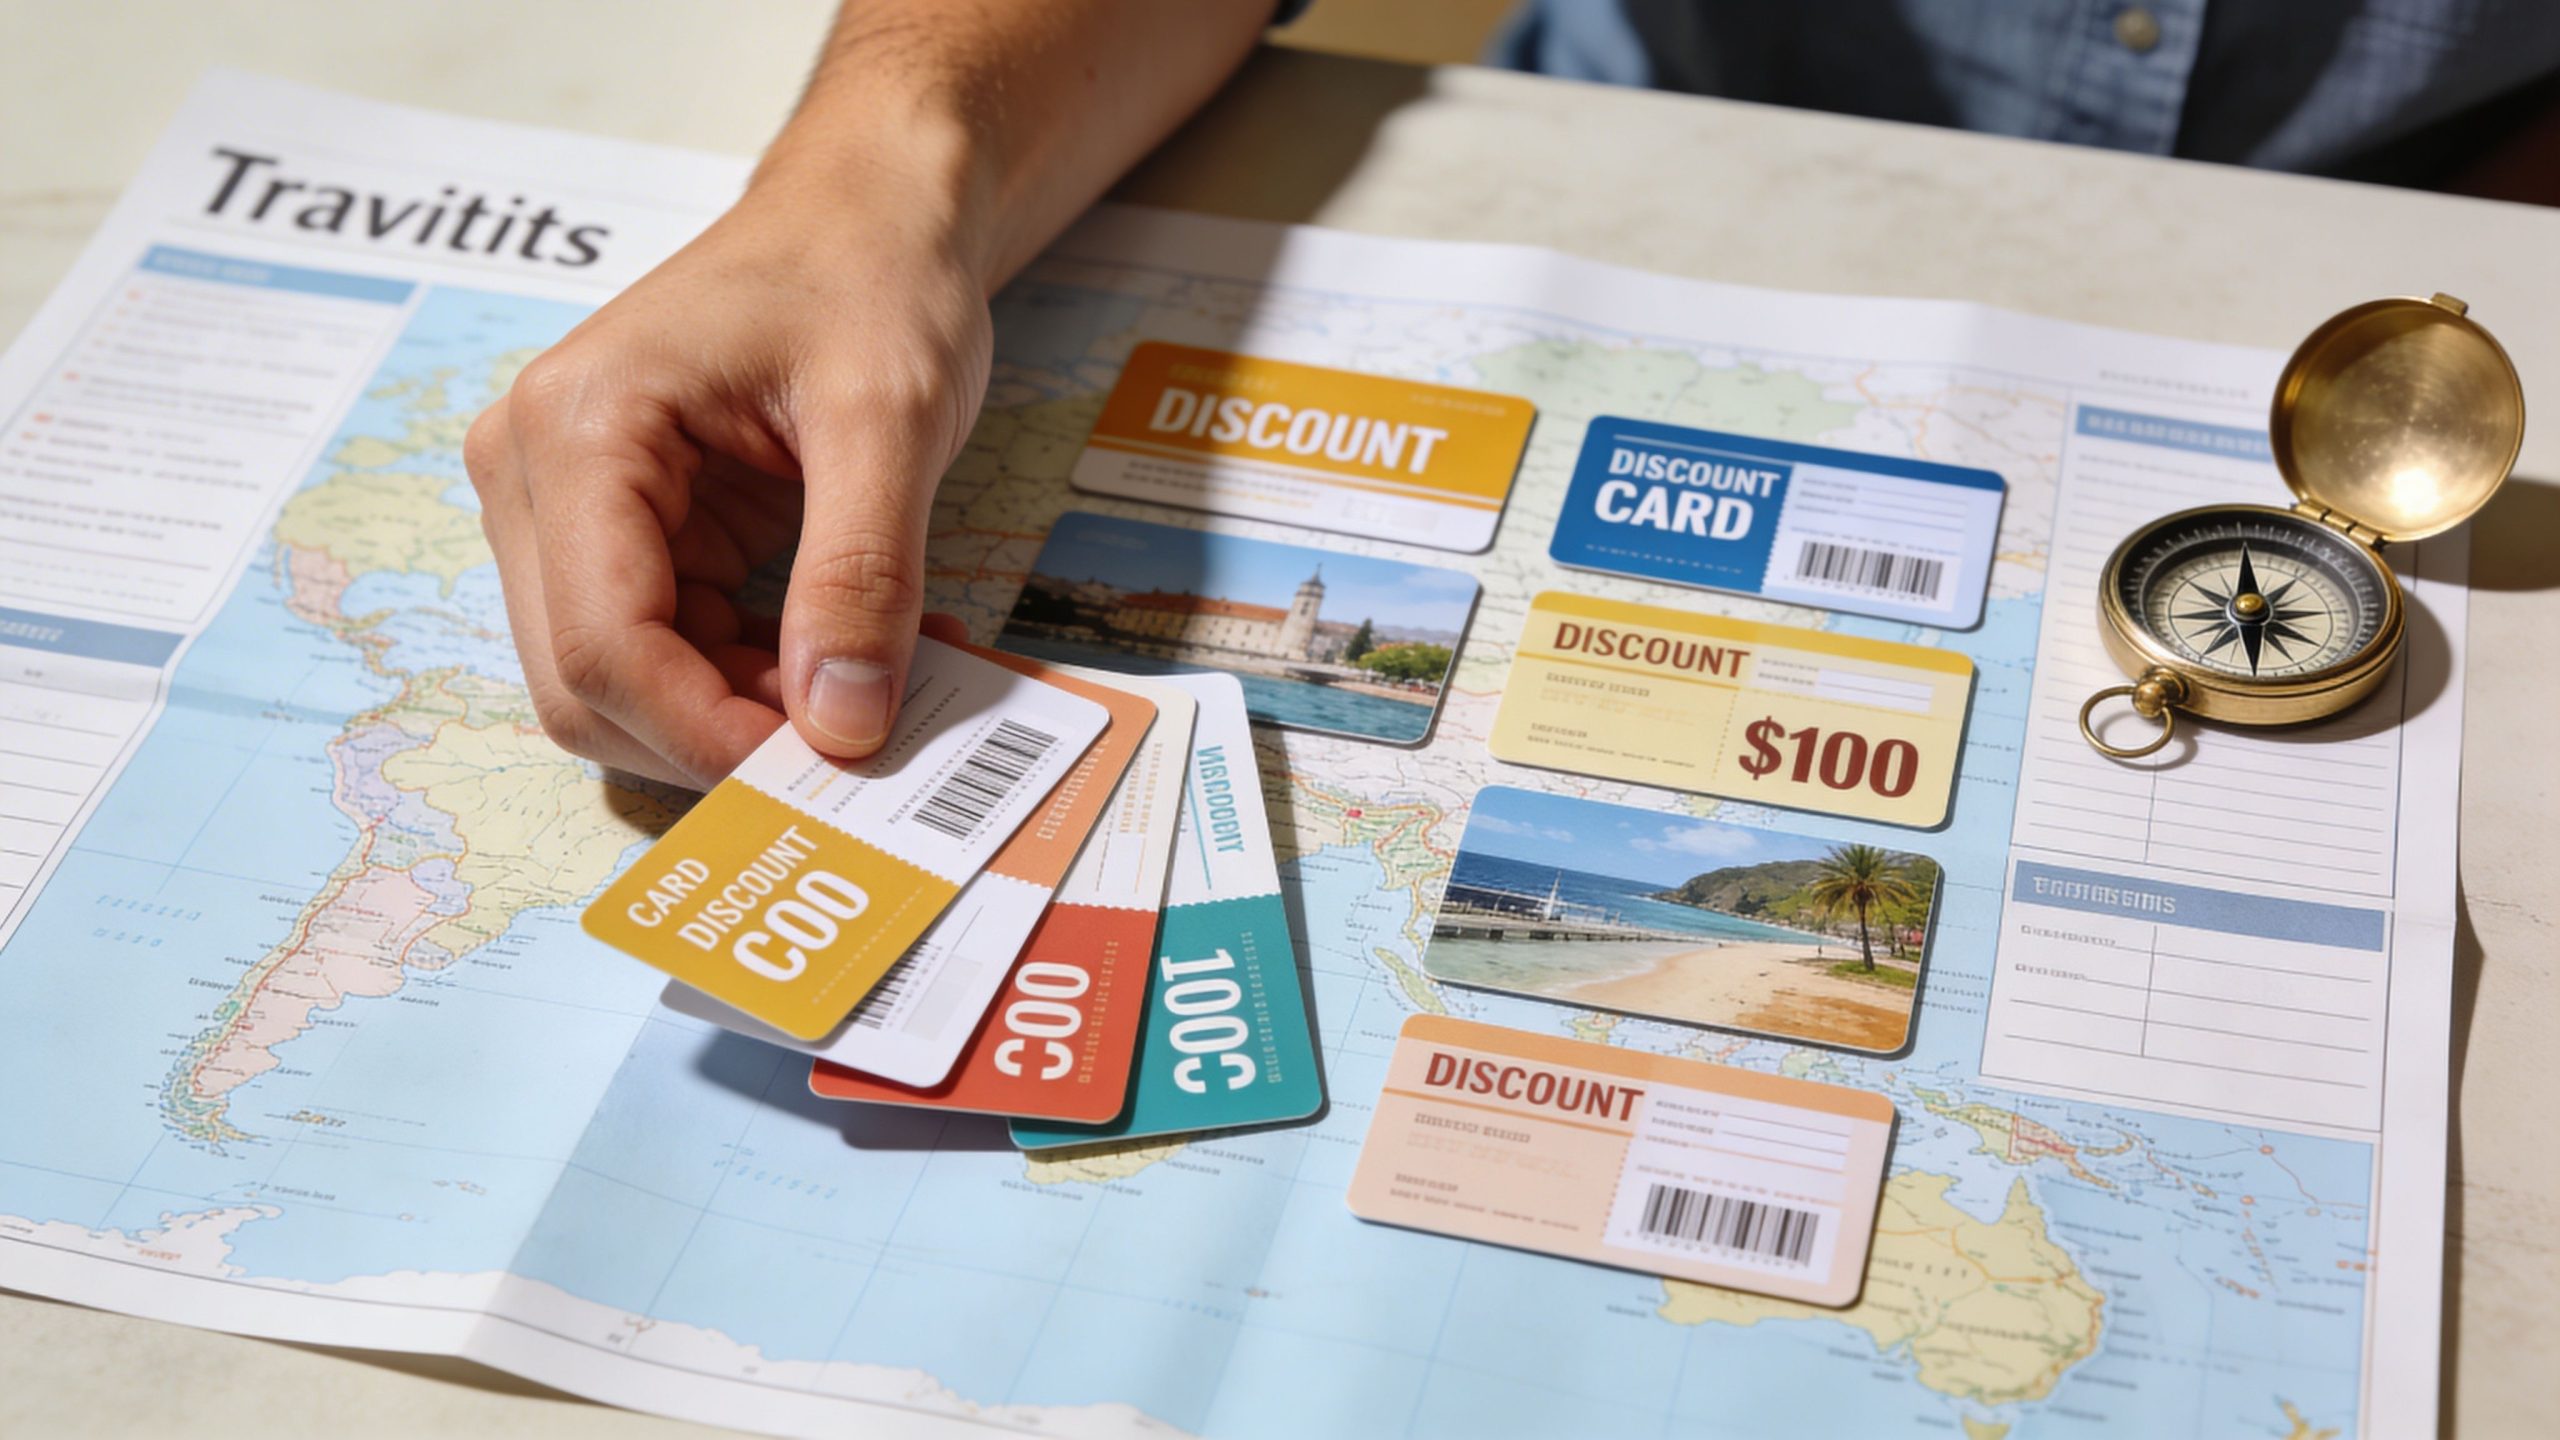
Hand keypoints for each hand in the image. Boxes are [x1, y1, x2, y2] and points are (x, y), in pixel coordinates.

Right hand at [465, 176, 992, 788]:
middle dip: (722, 737)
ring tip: (878, 683)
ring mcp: (564, 510)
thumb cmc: (869, 275)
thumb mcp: (889, 419)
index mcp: (575, 431)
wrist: (866, 212)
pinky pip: (668, 653)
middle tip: (860, 745)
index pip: (602, 645)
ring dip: (745, 715)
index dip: (709, 735)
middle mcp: (534, 476)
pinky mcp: (617, 535)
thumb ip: (860, 576)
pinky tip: (850, 657)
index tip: (826, 771)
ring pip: (624, 685)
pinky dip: (755, 681)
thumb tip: (842, 726)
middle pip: (589, 684)